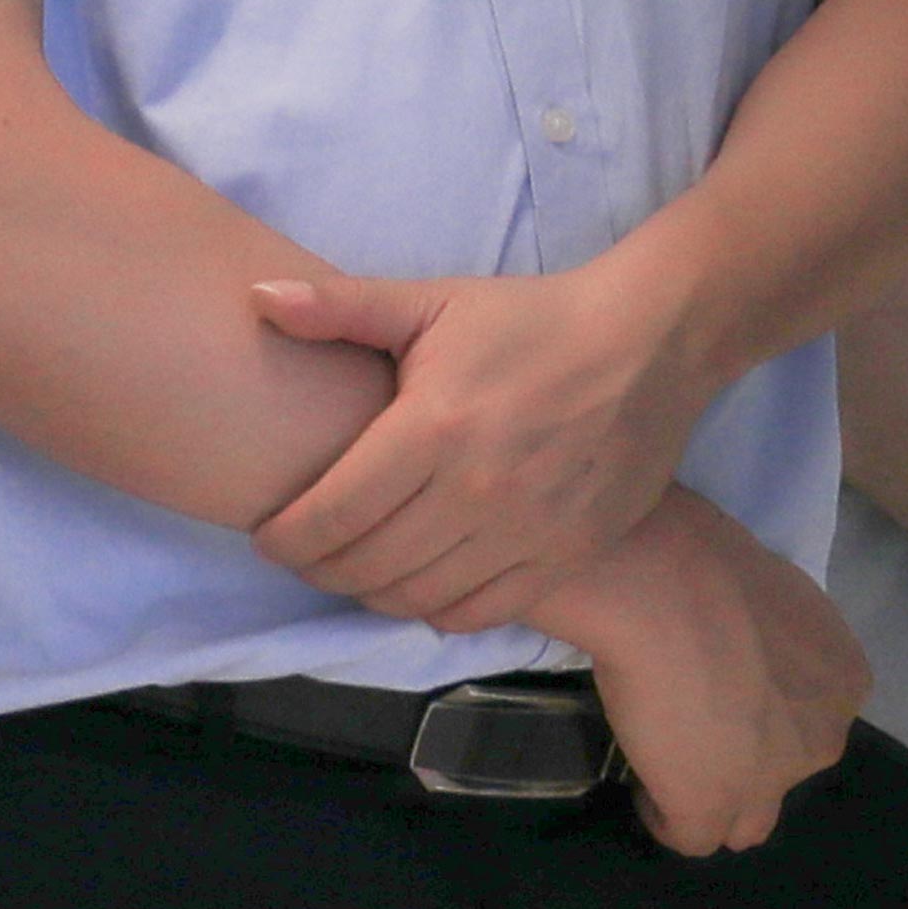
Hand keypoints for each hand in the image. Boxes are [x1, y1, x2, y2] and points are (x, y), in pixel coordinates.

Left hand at [251, 259, 711, 636]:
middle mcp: (476, 490)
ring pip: (414, 596)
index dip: (283, 538)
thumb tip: (254, 298)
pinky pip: (477, 611)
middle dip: (317, 567)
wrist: (653, 340)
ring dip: (370, 591)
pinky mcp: (566, 553)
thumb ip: (341, 307)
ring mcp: (526, 530)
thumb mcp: (435, 301)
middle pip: (362, 565)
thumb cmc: (533, 320)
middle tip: (308, 552)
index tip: (269, 535)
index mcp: (433, 427)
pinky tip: (422, 583)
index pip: (328, 515)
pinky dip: (435, 608)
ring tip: (359, 567)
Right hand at [528, 489, 868, 855]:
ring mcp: (771, 781)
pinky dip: (665, 818)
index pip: (809, 722)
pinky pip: (692, 838)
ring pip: (749, 822)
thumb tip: (740, 642)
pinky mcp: (713, 807)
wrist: (673, 590)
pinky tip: (644, 791)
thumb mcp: (771, 603)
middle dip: (747, 762)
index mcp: (845, 680)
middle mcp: (824, 736)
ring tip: (670, 772)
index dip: (765, 716)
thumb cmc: (714, 572)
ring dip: (714, 804)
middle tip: (695, 732)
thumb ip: (771, 642)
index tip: (722, 695)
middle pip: (785, 772)